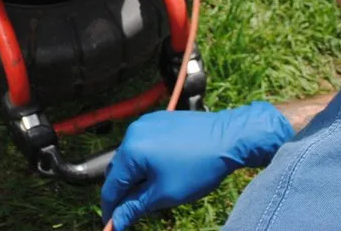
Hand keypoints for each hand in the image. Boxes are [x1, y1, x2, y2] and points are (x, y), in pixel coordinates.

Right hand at [100, 102, 293, 229]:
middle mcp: (133, 132)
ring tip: (152, 191)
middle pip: (118, 170)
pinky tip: (163, 171)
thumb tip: (116, 222)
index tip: (112, 225)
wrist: (229, 137)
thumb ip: (135, 207)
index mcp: (130, 151)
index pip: (111, 186)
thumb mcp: (164, 195)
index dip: (110, 209)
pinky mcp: (159, 119)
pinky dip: (146, 160)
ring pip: (132, 156)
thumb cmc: (198, 167)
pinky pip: (144, 143)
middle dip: (123, 192)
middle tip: (133, 211)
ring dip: (136, 175)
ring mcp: (146, 123)